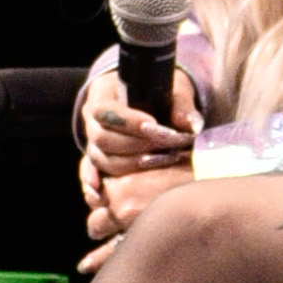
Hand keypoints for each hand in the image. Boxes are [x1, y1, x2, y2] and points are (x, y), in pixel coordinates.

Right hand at [77, 43, 202, 237]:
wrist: (153, 101)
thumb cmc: (162, 91)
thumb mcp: (174, 89)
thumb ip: (182, 105)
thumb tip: (192, 126)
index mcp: (102, 93)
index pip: (106, 111)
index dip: (129, 123)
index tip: (157, 128)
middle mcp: (91, 119)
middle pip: (101, 138)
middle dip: (134, 146)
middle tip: (167, 149)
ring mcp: (92, 141)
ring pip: (100, 158)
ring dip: (129, 165)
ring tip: (160, 162)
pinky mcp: (97, 160)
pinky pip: (90, 172)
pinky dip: (95, 183)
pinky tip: (101, 194)